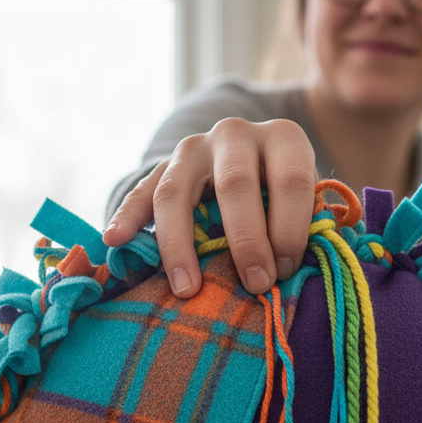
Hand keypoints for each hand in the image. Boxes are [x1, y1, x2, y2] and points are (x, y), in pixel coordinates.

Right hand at [102, 118, 316, 297]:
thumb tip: (290, 275)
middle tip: (254, 284)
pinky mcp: (165, 168)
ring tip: (186, 288)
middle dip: (246, 241)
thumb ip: (304, 229)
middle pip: (235, 184)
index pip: (291, 180)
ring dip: (180, 244)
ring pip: (177, 191)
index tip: (285, 270)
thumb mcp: (307, 205)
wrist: (257, 166)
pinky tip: (114, 240)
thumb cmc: (287, 202)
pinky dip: (127, 217)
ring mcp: (194, 148)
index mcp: (283, 139)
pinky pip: (141, 191)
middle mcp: (236, 134)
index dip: (291, 229)